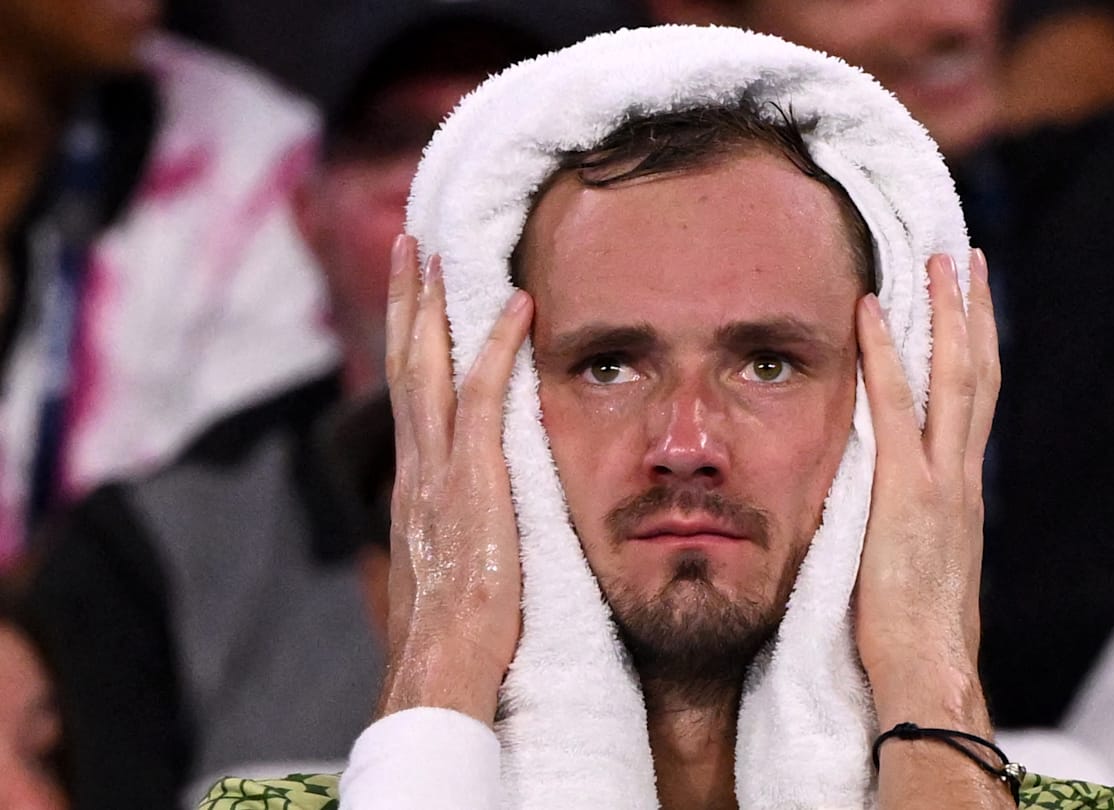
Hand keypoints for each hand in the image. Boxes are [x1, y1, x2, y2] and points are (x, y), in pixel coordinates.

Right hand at [379, 234, 532, 723]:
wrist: (445, 664)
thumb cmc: (456, 637)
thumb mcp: (450, 575)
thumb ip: (456, 537)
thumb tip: (471, 530)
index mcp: (414, 489)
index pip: (410, 401)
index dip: (410, 347)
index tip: (413, 303)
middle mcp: (417, 469)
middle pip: (405, 366)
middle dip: (405, 302)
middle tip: (407, 247)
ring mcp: (439, 468)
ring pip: (428, 365)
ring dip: (432, 303)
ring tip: (433, 250)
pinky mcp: (473, 475)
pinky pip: (486, 393)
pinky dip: (498, 344)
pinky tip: (518, 304)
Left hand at [853, 249, 998, 716]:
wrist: (930, 678)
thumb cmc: (917, 642)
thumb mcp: (922, 574)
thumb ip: (917, 534)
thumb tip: (898, 521)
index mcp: (963, 496)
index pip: (975, 407)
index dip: (974, 351)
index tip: (970, 306)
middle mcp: (962, 478)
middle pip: (977, 376)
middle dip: (972, 312)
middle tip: (966, 257)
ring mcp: (939, 482)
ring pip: (953, 378)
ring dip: (945, 314)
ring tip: (940, 261)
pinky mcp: (906, 492)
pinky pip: (893, 407)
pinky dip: (884, 355)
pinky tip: (869, 310)